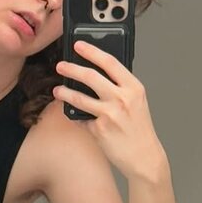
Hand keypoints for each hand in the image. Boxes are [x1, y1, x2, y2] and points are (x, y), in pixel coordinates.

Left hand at [54, 41, 168, 181]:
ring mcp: (110, 114)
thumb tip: (98, 74)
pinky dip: (76, 116)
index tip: (78, 45)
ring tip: (58, 91)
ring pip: (79, 97)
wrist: (144, 157)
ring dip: (64, 92)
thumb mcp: (137, 102)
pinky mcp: (99, 129)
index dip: (92, 51)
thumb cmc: (140, 129)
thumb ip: (121, 87)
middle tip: (61, 66)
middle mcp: (122, 98)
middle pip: (90, 76)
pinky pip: (81, 118)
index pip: (110, 62)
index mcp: (134, 88)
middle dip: (71, 68)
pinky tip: (73, 115)